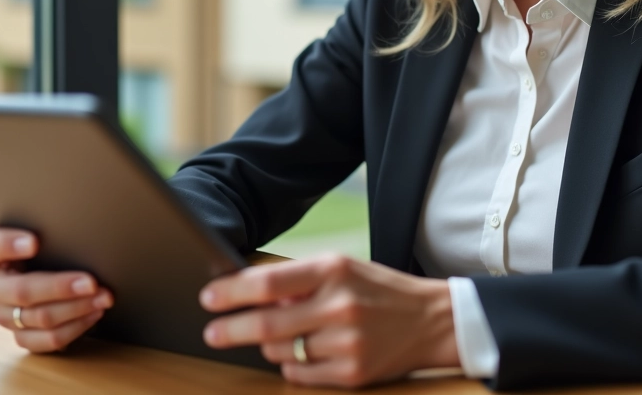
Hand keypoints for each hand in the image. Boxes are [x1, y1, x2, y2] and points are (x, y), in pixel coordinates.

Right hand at [0, 228, 113, 352]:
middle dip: (60, 287)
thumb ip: (46, 230)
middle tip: (91, 282)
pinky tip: (94, 313)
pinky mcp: (21, 335)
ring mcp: (4, 314)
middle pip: (22, 291)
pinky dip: (75, 327)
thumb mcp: (38, 231)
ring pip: (39, 317)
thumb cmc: (44, 244)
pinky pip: (47, 340)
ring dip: (77, 308)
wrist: (40, 269)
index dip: (8, 245)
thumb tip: (81, 230)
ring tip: (104, 297)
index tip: (34, 242)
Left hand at [199, 254, 458, 387]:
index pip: (269, 282)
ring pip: (281, 352)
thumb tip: (248, 292)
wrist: (431, 320)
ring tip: (286, 335)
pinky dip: (293, 365)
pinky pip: (300, 373)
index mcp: (334, 270)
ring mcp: (346, 342)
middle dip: (232, 330)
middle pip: (267, 324)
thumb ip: (299, 280)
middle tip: (212, 332)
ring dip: (271, 346)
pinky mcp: (352, 373)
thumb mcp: (342, 268)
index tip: (210, 298)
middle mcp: (339, 305)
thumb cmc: (378, 290)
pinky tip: (307, 351)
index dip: (233, 292)